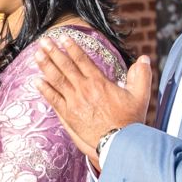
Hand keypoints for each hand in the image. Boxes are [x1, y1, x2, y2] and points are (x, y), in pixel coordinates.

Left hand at [35, 37, 153, 162]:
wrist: (118, 143)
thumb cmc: (129, 121)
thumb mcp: (140, 96)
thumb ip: (141, 76)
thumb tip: (144, 59)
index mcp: (99, 83)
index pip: (83, 60)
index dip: (72, 48)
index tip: (64, 38)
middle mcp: (84, 89)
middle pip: (66, 67)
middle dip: (54, 52)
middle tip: (44, 41)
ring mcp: (74, 102)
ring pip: (57, 80)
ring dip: (46, 66)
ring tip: (37, 54)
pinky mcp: (68, 115)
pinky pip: (53, 99)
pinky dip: (45, 90)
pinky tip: (36, 81)